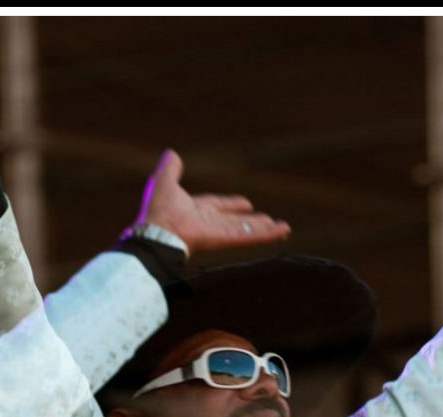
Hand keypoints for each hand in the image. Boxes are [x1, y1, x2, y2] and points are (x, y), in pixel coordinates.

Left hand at [135, 149, 290, 252]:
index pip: (216, 206)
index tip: (245, 203)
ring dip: (265, 229)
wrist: (159, 233)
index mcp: (194, 209)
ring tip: (283, 228)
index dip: (229, 204)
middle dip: (250, 221)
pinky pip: (250, 235)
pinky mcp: (227, 238)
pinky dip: (267, 234)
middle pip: (235, 221)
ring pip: (246, 230)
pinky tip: (283, 231)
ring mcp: (219, 232)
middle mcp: (208, 222)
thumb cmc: (159, 210)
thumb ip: (170, 169)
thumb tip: (171, 153)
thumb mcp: (163, 182)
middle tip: (267, 220)